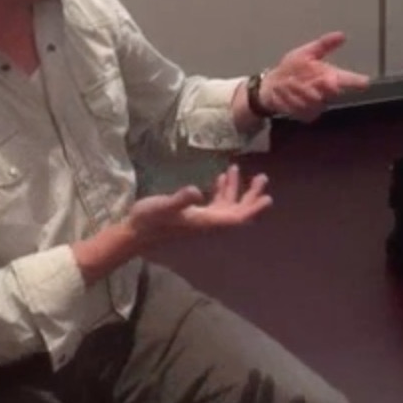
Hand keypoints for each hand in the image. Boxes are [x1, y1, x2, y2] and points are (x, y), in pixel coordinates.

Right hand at [126, 166, 271, 243]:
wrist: (134, 233)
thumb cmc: (148, 220)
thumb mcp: (162, 206)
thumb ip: (180, 199)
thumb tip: (196, 191)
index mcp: (206, 221)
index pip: (237, 217)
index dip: (253, 208)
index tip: (268, 198)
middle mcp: (209, 222)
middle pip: (238, 211)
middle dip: (251, 196)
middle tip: (263, 178)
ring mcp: (202, 219)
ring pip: (228, 206)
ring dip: (237, 190)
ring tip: (238, 169)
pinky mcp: (194, 216)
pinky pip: (216, 204)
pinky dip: (222, 191)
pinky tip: (221, 177)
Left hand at [261, 31, 369, 121]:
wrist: (271, 84)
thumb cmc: (292, 68)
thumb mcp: (306, 53)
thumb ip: (324, 45)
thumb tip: (342, 35)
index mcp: (331, 76)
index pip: (350, 80)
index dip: (358, 82)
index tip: (365, 82)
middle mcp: (327, 92)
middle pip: (333, 91)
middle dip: (323, 85)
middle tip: (315, 78)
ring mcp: (318, 105)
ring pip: (314, 100)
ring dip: (299, 89)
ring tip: (288, 82)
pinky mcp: (306, 115)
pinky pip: (302, 109)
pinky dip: (290, 98)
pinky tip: (283, 92)